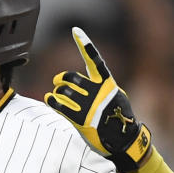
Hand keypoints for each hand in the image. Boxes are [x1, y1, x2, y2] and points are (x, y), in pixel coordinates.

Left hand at [44, 28, 151, 171]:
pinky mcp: (82, 120)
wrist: (124, 142)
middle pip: (72, 78)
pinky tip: (49, 99)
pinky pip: (61, 106)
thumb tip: (79, 82)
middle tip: (57, 82)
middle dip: (61, 79)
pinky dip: (52, 100)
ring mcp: (90, 106)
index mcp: (108, 84)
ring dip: (57, 92)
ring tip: (56, 95)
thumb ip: (100, 87)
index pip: (95, 60)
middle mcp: (99, 93)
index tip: (76, 30)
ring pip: (65, 92)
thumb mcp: (115, 97)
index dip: (85, 44)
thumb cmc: (117, 119)